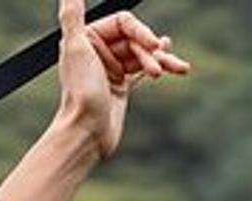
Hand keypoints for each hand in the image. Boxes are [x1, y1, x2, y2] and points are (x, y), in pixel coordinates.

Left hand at [55, 0, 191, 160]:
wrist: (86, 133)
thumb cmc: (81, 93)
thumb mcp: (76, 49)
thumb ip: (73, 17)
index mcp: (86, 39)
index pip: (123, 23)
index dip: (141, 31)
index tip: (154, 44)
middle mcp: (97, 52)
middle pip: (135, 39)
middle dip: (150, 52)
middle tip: (156, 68)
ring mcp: (110, 69)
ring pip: (143, 54)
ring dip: (161, 60)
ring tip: (179, 68)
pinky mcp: (120, 86)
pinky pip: (145, 69)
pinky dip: (161, 66)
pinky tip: (175, 66)